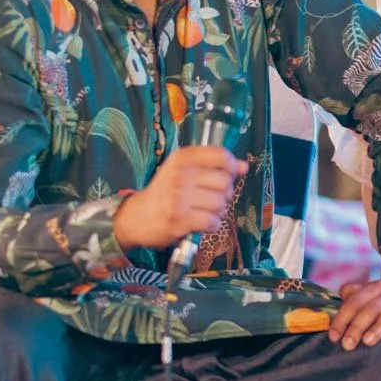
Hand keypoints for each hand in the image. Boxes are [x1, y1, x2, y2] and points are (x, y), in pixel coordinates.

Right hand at [112, 146, 246, 249]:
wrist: (136, 217)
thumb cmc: (165, 193)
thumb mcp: (183, 171)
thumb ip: (213, 166)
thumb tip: (244, 166)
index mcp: (182, 158)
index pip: (220, 155)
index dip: (232, 166)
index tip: (230, 175)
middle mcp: (180, 174)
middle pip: (224, 182)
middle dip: (225, 194)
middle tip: (213, 199)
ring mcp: (179, 198)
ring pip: (220, 204)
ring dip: (219, 212)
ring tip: (206, 212)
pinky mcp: (180, 220)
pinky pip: (212, 222)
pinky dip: (212, 225)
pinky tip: (202, 223)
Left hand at [329, 280, 380, 349]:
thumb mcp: (375, 299)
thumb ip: (354, 298)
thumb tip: (333, 306)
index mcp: (377, 288)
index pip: (355, 300)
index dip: (342, 318)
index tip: (334, 336)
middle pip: (372, 307)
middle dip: (357, 326)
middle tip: (347, 345)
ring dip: (379, 327)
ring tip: (368, 342)